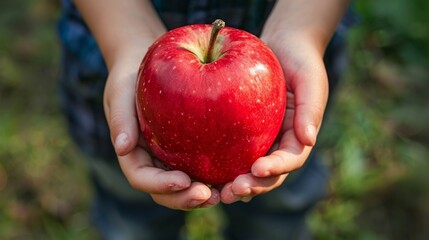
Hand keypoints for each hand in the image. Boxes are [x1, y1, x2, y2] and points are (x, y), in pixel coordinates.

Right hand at [103, 42, 219, 209]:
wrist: (145, 66)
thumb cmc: (130, 78)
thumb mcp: (120, 92)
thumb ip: (120, 119)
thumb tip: (122, 148)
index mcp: (133, 154)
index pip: (142, 178)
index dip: (160, 185)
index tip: (182, 181)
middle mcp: (153, 161)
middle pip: (166, 191)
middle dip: (185, 198)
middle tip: (208, 195)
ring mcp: (172, 158)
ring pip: (187, 186)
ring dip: (203, 194)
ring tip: (225, 193)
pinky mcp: (191, 149)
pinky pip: (203, 167)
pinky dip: (216, 176)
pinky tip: (235, 175)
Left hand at [220, 33, 328, 203]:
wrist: (282, 45)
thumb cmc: (300, 59)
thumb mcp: (310, 79)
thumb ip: (311, 108)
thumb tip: (309, 140)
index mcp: (298, 135)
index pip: (290, 159)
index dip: (276, 168)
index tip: (257, 169)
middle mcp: (279, 142)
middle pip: (269, 173)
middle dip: (253, 186)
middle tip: (232, 192)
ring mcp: (261, 139)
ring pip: (248, 169)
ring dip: (235, 184)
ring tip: (218, 193)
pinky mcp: (242, 131)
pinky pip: (232, 152)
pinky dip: (222, 166)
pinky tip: (206, 174)